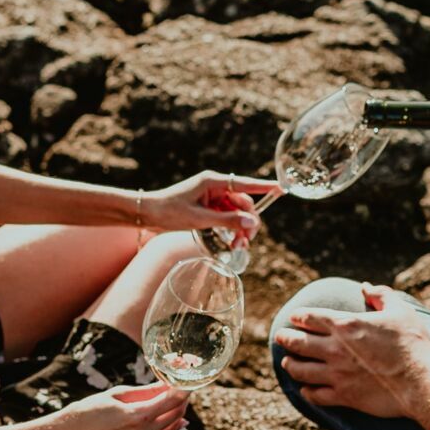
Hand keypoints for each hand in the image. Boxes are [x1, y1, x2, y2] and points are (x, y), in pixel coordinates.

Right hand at [39, 383, 188, 429]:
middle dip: (180, 401)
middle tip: (177, 391)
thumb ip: (146, 391)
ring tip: (161, 406)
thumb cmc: (88, 411)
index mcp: (136, 417)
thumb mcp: (116, 394)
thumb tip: (169, 384)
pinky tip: (148, 425)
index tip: (188, 381)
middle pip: (176, 416)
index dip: (184, 388)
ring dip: (171, 417)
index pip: (174, 400)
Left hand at [143, 171, 281, 249]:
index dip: (265, 187)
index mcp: (213, 182)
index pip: (245, 183)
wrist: (147, 214)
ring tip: (237, 247)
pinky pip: (226, 216)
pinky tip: (230, 242)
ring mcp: (212, 197)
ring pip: (236, 212)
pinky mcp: (207, 206)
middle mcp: (215, 187)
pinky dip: (230, 229)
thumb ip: (227, 220)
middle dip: (247, 222)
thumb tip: (252, 222)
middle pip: (243, 203)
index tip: (282, 188)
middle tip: (246, 242)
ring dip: (239, 229)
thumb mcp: (199, 218)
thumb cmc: (169, 212)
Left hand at [272, 284, 429, 419]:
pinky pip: (314, 395)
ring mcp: (336, 374)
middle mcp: (334, 349)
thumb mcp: (400, 310)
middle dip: (285, 338)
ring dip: (291, 365)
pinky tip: (305, 390)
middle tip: (280, 337)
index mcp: (345, 325)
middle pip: (297, 342)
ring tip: (287, 363)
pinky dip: (306, 392)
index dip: (298, 317)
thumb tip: (366, 287)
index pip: (309, 318)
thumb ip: (380, 295)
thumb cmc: (412, 343)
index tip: (294, 318)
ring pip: (300, 370)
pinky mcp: (343, 396)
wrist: (421, 381)